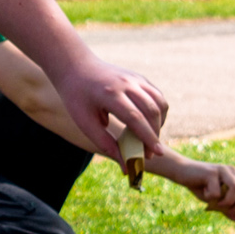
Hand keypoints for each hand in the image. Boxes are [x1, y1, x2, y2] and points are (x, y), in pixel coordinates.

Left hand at [45, 55, 170, 163]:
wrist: (75, 66)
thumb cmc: (77, 97)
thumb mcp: (85, 122)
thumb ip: (106, 143)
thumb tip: (125, 166)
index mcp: (110, 94)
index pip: (135, 118)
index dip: (148, 137)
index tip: (156, 154)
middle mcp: (126, 83)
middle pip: (151, 111)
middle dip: (155, 135)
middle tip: (151, 153)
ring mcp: (135, 78)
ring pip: (159, 103)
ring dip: (159, 123)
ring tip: (151, 139)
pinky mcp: (139, 78)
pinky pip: (156, 96)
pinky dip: (158, 112)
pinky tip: (150, 124)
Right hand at [170, 160, 234, 219]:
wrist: (181, 172)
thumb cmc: (201, 186)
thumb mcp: (216, 201)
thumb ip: (229, 209)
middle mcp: (233, 171)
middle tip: (229, 211)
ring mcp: (223, 170)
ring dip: (228, 202)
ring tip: (218, 205)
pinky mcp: (211, 172)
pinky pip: (217, 192)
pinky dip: (211, 198)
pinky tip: (204, 194)